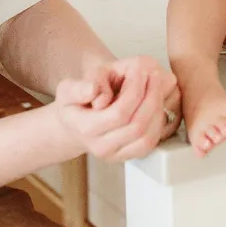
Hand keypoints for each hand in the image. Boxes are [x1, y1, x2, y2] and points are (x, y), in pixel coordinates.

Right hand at [54, 56, 179, 160]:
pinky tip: (156, 103)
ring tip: (157, 85)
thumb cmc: (74, 104)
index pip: (120, 112)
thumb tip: (93, 91)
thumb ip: (79, 88)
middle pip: (137, 125)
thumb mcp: (67, 89)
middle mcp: (101, 147)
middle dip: (151, 96)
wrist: (74, 125)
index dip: (135, 89)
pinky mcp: (128, 156)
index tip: (140, 70)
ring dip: (158, 108)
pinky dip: (158, 122)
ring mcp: (115, 155)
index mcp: (86, 129)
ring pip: (147, 136)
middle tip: (154, 75)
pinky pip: (150, 143)